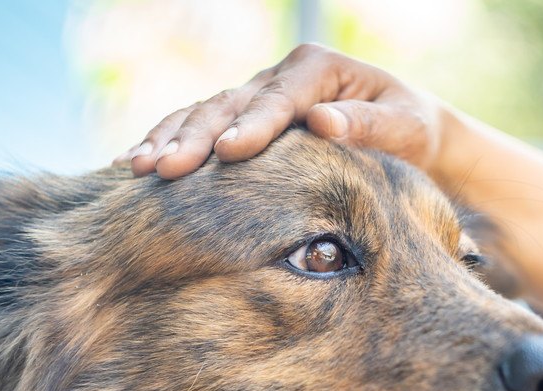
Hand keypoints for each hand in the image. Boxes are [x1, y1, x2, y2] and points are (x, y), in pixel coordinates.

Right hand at [114, 44, 445, 179]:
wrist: (404, 127)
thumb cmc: (409, 128)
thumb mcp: (405, 126)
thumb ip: (367, 123)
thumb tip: (323, 122)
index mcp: (317, 69)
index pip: (279, 100)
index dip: (252, 126)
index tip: (229, 153)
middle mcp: (281, 76)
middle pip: (229, 104)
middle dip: (194, 137)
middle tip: (164, 169)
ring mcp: (258, 93)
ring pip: (204, 112)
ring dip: (169, 139)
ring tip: (136, 167)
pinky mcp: (245, 116)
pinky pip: (200, 125)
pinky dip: (168, 141)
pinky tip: (133, 162)